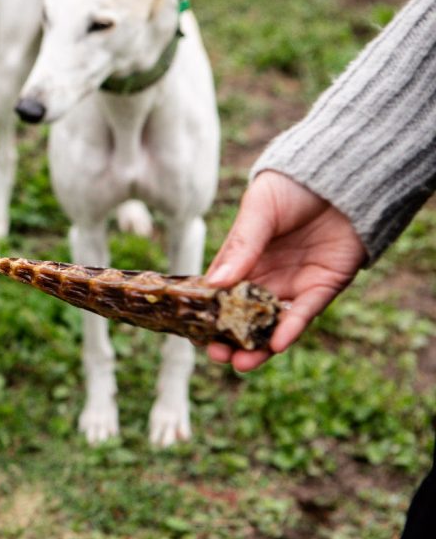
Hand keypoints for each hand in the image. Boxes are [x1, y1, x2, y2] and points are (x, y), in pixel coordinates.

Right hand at [204, 170, 367, 370]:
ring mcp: (294, 283)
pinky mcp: (323, 286)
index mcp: (243, 259)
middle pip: (243, 317)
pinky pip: (304, 314)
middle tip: (217, 355)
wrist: (344, 175)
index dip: (207, 317)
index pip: (219, 295)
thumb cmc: (293, 186)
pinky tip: (276, 344)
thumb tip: (215, 284)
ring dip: (258, 347)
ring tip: (242, 364)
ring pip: (272, 324)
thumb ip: (241, 247)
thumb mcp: (259, 211)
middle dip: (229, 339)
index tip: (194, 336)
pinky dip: (290, 330)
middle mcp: (266, 276)